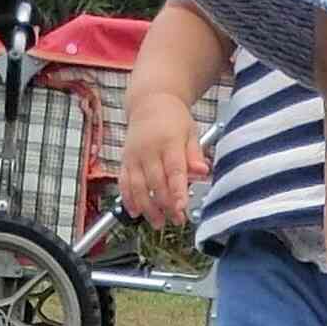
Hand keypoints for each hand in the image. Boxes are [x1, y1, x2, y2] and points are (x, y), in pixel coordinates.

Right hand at [117, 92, 207, 229]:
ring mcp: (133, 156)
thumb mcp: (191, 132)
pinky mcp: (124, 161)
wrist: (149, 103)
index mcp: (168, 142)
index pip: (174, 171)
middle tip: (177, 220)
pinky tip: (135, 212)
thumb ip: (195, 154)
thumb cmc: (174, 119)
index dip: (177, 191)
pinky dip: (128, 199)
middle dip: (166, 205)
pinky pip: (123, 183)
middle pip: (155, 183)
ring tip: (158, 222)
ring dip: (147, 207)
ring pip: (137, 187)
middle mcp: (148, 150)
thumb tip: (203, 172)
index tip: (182, 208)